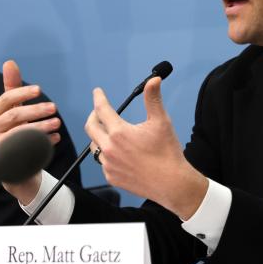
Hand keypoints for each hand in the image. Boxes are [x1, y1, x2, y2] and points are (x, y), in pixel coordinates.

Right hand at [0, 60, 59, 203]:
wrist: (14, 165)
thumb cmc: (14, 131)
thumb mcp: (13, 109)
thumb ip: (12, 87)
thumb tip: (10, 62)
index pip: (6, 99)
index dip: (22, 93)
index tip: (39, 90)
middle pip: (14, 116)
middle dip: (36, 110)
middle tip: (54, 107)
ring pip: (21, 133)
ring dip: (42, 127)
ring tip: (57, 123)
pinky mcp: (7, 160)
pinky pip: (27, 149)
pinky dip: (43, 143)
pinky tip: (55, 138)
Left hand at [85, 77, 207, 218]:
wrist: (172, 183)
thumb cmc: (167, 152)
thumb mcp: (161, 122)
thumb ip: (153, 99)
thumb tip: (154, 80)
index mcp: (120, 132)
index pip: (102, 109)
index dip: (99, 98)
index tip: (97, 92)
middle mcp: (109, 149)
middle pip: (91, 127)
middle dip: (94, 116)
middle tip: (100, 111)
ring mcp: (108, 165)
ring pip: (95, 146)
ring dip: (99, 136)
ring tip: (110, 133)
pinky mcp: (111, 177)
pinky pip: (102, 162)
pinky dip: (107, 154)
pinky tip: (118, 153)